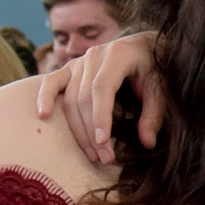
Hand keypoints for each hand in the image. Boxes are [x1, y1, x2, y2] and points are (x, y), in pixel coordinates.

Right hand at [30, 32, 163, 165]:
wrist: (145, 46)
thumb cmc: (155, 69)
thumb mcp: (161, 88)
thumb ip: (154, 113)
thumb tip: (148, 143)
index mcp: (118, 54)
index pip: (102, 88)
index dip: (100, 116)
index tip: (103, 141)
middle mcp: (95, 55)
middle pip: (84, 97)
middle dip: (91, 131)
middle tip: (105, 158)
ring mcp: (80, 61)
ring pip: (70, 98)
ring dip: (78, 129)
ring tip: (92, 155)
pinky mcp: (70, 68)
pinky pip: (52, 82)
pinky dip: (46, 97)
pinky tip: (44, 115)